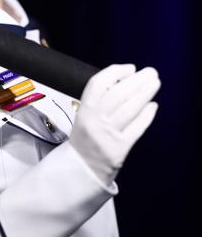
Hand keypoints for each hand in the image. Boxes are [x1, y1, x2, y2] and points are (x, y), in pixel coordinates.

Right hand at [69, 64, 160, 186]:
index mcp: (84, 110)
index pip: (98, 84)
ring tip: (155, 83)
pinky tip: (152, 106)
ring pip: (129, 109)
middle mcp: (94, 121)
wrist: (82, 168)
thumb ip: (102, 98)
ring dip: (145, 93)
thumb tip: (129, 79)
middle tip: (151, 72)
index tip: (130, 68)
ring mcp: (107, 135)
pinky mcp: (119, 149)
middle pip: (118, 94)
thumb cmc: (88, 136)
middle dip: (137, 80)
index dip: (115, 72)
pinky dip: (146, 116)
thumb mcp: (86, 115)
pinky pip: (136, 128)